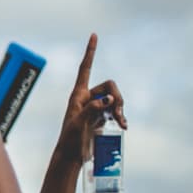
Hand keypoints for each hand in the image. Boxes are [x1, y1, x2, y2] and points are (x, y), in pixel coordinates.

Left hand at [56, 33, 127, 163]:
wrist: (70, 157)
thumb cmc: (70, 140)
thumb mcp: (79, 123)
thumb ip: (93, 109)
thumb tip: (109, 100)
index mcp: (77, 95)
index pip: (85, 69)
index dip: (90, 52)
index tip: (94, 35)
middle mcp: (87, 98)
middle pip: (110, 86)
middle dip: (118, 97)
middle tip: (118, 113)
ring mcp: (95, 107)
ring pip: (115, 99)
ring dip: (121, 108)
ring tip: (122, 124)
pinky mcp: (101, 117)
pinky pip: (116, 110)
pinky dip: (121, 116)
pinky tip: (123, 126)